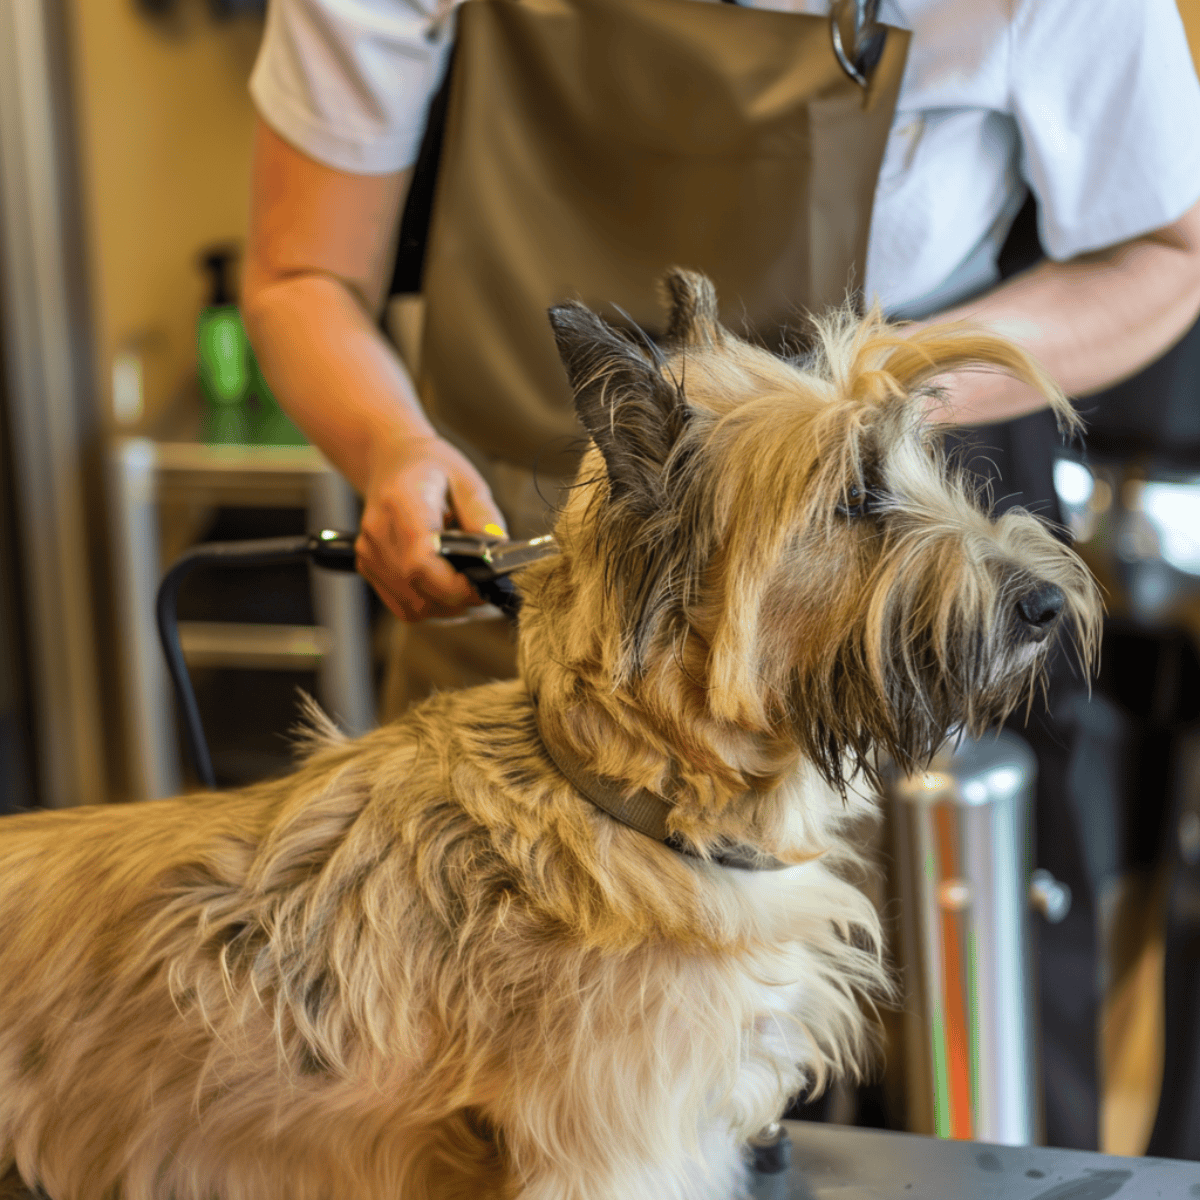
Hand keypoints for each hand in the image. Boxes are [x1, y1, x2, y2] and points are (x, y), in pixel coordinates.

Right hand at [356, 434, 506, 621]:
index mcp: (402, 503)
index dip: (454, 585)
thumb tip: (499, 551)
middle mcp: (379, 533)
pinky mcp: (369, 568)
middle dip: (458, 600)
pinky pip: (404, 606)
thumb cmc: (431, 466)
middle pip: (418, 590)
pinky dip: (431, 606)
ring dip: (447, 607)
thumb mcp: (467, 480)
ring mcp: (370, 553)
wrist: (392, 460)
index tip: (483, 587)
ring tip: (468, 588)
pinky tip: (448, 589)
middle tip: (485, 590)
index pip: (419, 561)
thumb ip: (483, 515)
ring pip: (413, 607)